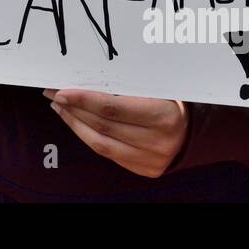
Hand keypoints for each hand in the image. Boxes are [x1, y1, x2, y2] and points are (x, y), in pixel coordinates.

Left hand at [44, 89, 188, 177]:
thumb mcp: (157, 89)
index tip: (63, 90)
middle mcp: (156, 141)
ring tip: (61, 108)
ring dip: (75, 124)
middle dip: (74, 109)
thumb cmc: (171, 102)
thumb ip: (127, 87)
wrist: (193, 133)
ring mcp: (149, 160)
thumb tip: (86, 78)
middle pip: (103, 126)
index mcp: (162, 116)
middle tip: (55, 94)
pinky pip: (107, 153)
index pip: (113, 108)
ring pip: (100, 143)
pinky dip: (88, 137)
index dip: (84, 99)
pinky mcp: (142, 170)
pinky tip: (77, 123)